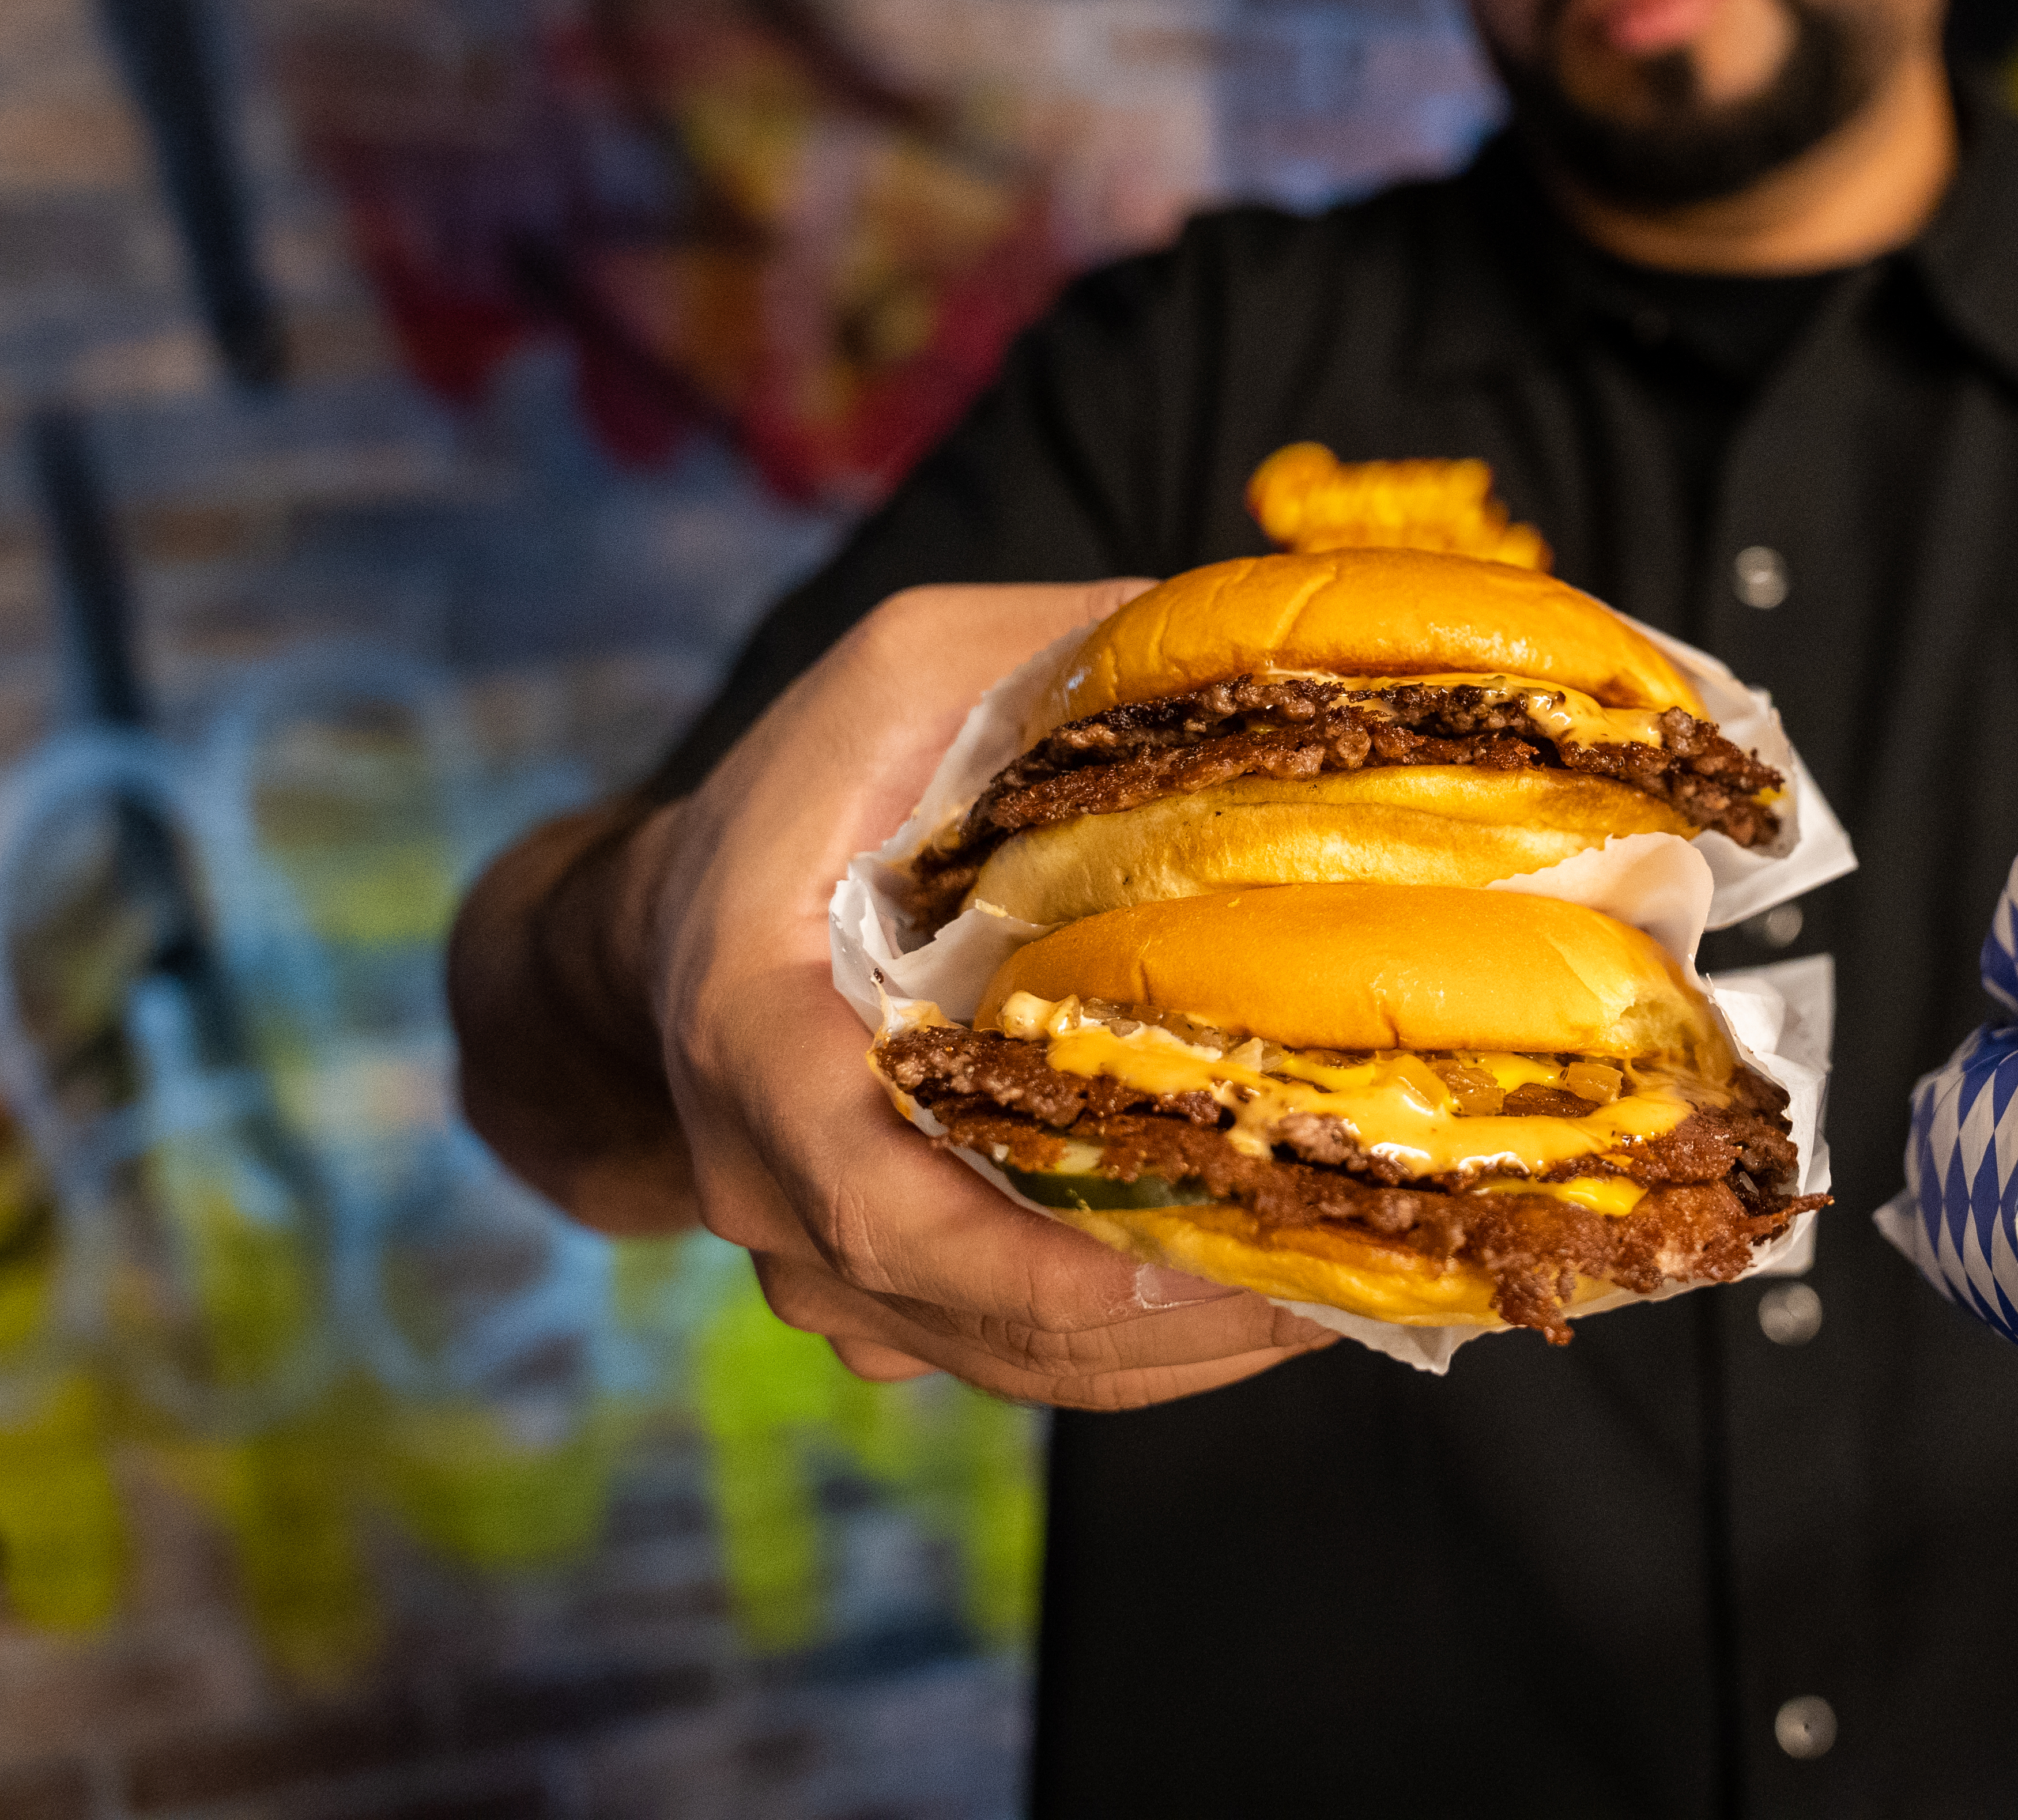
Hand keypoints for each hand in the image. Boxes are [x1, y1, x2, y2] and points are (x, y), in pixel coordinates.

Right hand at [455, 583, 1337, 1408]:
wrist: (667, 929)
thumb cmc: (808, 788)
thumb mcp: (906, 671)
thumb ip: (1057, 661)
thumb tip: (1256, 659)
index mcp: (754, 1030)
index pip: (875, 1197)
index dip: (1037, 1256)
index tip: (1193, 1253)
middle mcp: (771, 1179)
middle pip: (979, 1306)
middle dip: (1171, 1317)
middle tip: (1344, 1273)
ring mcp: (820, 1261)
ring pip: (1015, 1358)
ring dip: (1184, 1349)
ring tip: (1350, 1291)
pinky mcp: (882, 1297)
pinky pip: (1020, 1356)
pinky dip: (1149, 1348)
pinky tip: (1278, 1299)